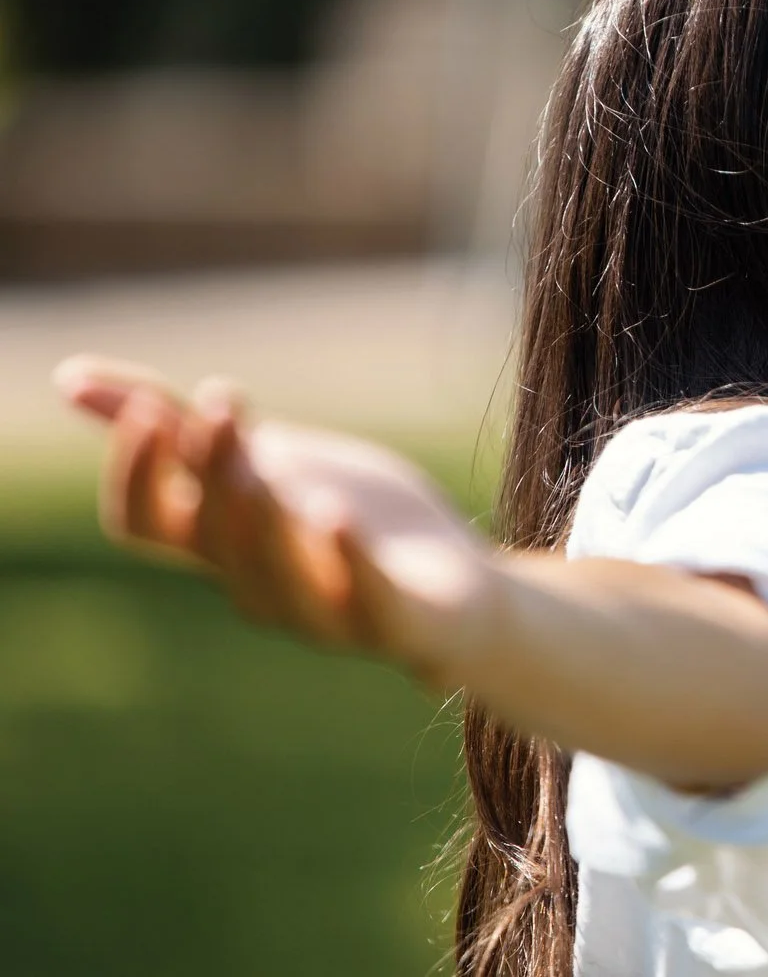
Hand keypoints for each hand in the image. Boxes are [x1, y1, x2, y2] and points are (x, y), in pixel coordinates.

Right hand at [53, 355, 497, 686]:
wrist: (462, 592)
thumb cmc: (353, 521)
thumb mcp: (269, 459)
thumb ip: (185, 429)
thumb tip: (70, 378)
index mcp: (222, 545)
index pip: (142, 524)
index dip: (134, 473)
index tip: (148, 407)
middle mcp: (257, 585)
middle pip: (211, 534)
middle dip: (212, 467)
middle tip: (224, 400)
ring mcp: (324, 612)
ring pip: (270, 574)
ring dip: (261, 512)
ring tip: (262, 453)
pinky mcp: (398, 623)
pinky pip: (364, 600)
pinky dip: (345, 556)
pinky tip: (334, 511)